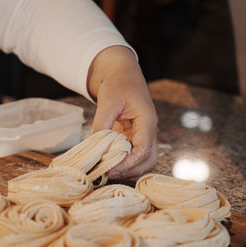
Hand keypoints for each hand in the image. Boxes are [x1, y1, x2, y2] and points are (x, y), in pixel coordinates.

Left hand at [87, 46, 157, 178]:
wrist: (121, 73)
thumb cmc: (117, 83)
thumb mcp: (108, 102)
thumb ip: (102, 124)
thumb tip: (96, 147)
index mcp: (147, 120)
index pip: (144, 150)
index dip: (129, 163)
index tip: (111, 169)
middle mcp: (149, 129)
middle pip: (149, 160)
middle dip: (131, 170)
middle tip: (109, 173)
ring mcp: (143, 133)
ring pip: (143, 159)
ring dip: (128, 168)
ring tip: (108, 170)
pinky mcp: (135, 135)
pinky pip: (133, 153)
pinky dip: (123, 161)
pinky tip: (108, 162)